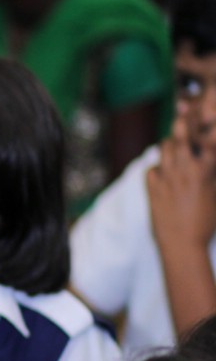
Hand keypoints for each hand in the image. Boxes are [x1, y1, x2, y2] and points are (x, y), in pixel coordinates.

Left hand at [148, 102, 215, 250]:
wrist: (182, 245)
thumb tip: (208, 164)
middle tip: (184, 115)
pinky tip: (162, 173)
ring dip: (169, 145)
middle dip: (183, 124)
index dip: (206, 126)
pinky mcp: (152, 189)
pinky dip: (157, 168)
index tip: (206, 116)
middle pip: (180, 136)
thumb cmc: (206, 223)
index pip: (208, 139)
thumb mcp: (215, 196)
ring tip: (174, 146)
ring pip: (164, 149)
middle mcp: (185, 171)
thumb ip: (212, 175)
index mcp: (205, 171)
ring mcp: (166, 179)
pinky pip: (151, 169)